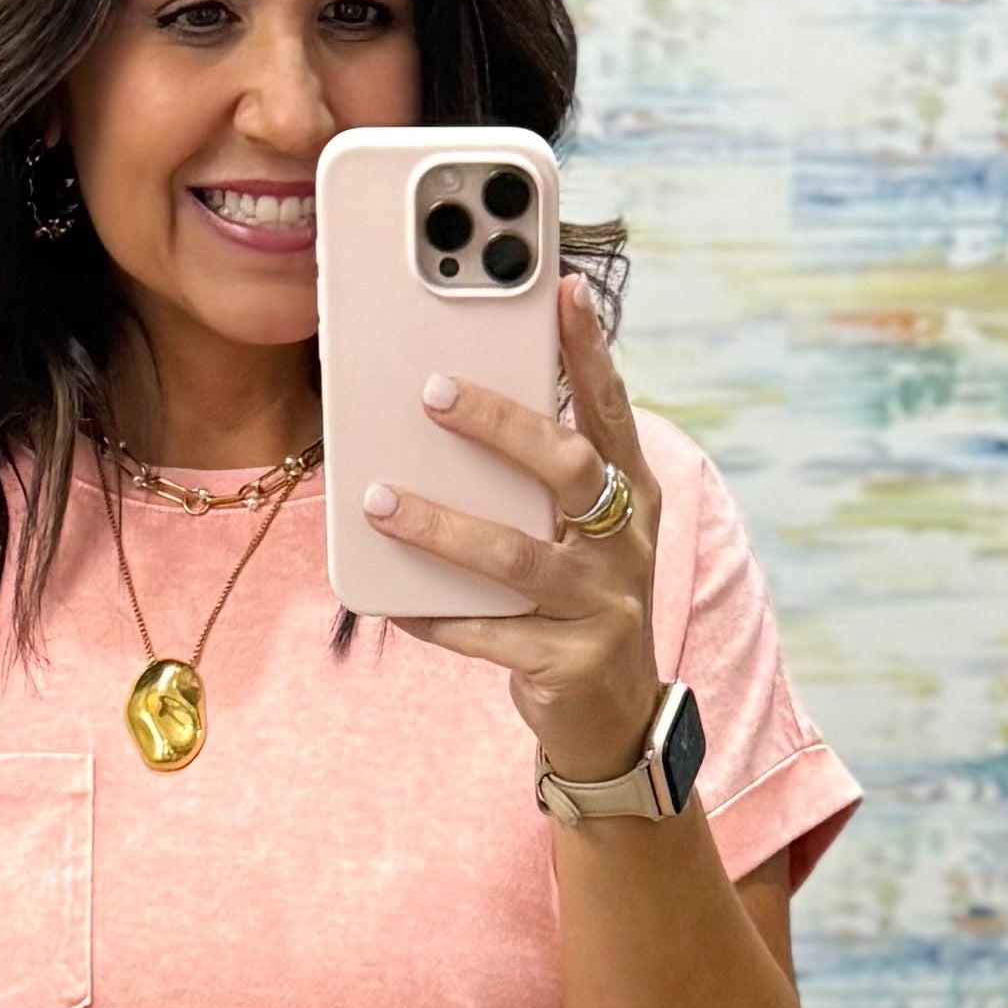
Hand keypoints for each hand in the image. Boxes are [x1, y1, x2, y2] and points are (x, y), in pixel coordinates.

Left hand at [359, 277, 662, 785]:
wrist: (613, 718)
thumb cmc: (578, 601)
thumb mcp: (576, 532)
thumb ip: (537, 479)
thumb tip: (451, 409)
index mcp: (630, 495)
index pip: (610, 410)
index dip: (590, 350)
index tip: (562, 289)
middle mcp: (625, 544)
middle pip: (566, 469)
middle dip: (500, 425)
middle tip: (434, 392)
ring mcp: (603, 606)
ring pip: (515, 556)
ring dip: (440, 525)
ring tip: (377, 499)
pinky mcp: (569, 664)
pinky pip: (487, 634)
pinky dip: (434, 614)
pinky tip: (389, 597)